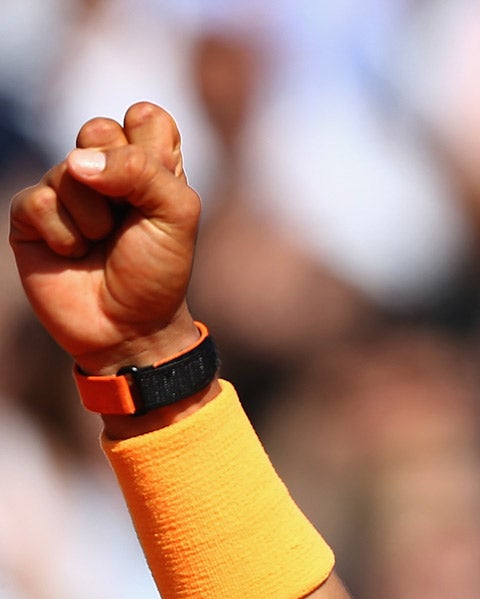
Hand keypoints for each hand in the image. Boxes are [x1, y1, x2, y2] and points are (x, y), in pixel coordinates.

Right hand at [8, 103, 201, 377]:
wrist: (128, 328)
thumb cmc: (158, 272)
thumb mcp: (177, 218)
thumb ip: (144, 172)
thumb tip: (78, 162)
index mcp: (148, 165)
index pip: (145, 116)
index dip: (150, 147)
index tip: (159, 187)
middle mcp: (105, 170)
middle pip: (98, 128)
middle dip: (118, 176)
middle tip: (128, 217)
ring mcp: (64, 188)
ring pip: (68, 168)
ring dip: (94, 217)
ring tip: (102, 244)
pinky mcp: (30, 213)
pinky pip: (39, 201)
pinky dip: (64, 234)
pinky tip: (74, 254)